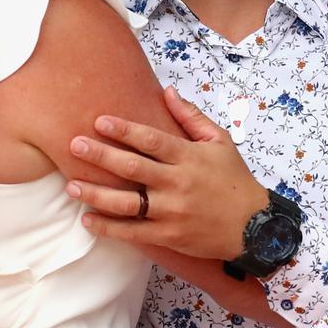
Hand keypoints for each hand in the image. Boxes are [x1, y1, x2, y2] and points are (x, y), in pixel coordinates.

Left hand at [66, 86, 268, 258]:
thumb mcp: (220, 141)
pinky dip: (108, 227)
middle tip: (74, 145)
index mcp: (189, 157)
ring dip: (96, 194)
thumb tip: (166, 91)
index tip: (99, 121)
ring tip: (72, 186)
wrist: (255, 227)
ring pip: (126, 203)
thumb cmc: (235, 180)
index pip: (151, 140)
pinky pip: (133, 232)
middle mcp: (177, 184)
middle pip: (132, 168)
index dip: (124, 130)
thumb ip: (190, 117)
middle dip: (101, 155)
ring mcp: (172, 212)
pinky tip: (88, 220)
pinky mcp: (169, 236)